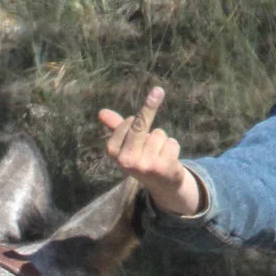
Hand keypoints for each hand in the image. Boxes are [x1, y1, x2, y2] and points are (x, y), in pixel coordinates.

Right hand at [98, 87, 201, 217]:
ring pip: (159, 134)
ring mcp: (143, 166)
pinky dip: (173, 147)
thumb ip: (116, 127)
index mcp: (113, 152)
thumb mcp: (127, 144)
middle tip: (158, 90)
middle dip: (150, 106)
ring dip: (163, 140)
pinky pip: (172, 143)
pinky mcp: (161, 168)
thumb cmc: (143, 158)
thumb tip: (101, 112)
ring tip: (159, 154)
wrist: (162, 185)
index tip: (137, 123)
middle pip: (140, 124)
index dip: (137, 118)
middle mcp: (126, 160)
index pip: (127, 122)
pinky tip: (168, 159)